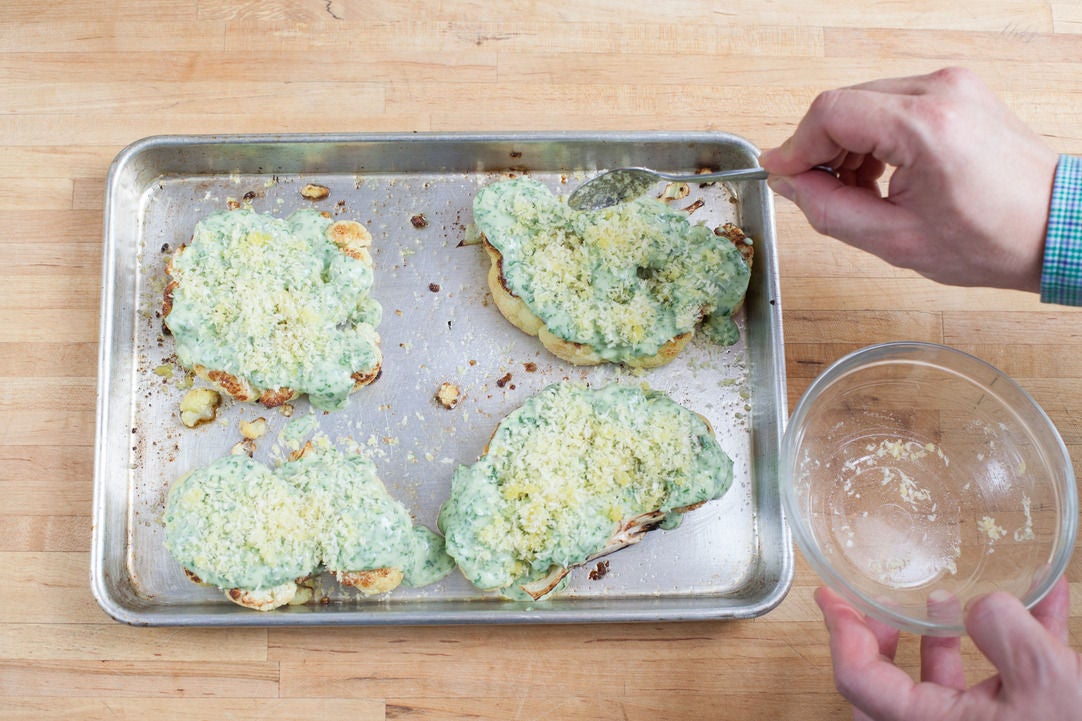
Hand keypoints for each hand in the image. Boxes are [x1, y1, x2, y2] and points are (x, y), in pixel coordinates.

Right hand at [760, 67, 1058, 291]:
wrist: (1054, 227)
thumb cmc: (992, 238)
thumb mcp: (895, 240)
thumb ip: (829, 209)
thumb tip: (789, 184)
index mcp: (926, 127)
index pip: (832, 113)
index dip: (797, 146)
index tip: (782, 174)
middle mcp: (941, 92)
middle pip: (845, 103)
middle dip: (822, 149)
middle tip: (821, 192)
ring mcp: (952, 85)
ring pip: (865, 102)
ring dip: (847, 144)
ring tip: (858, 189)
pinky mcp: (957, 91)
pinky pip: (891, 103)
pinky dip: (873, 136)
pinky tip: (881, 173)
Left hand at [816, 577, 1080, 720]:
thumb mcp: (1045, 682)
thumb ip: (1004, 633)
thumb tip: (981, 606)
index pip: (858, 678)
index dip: (841, 631)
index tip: (831, 598)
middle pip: (890, 684)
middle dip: (887, 637)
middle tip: (887, 604)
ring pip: (942, 687)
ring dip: (948, 638)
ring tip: (958, 599)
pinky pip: (996, 688)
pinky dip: (1011, 649)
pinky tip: (1041, 608)